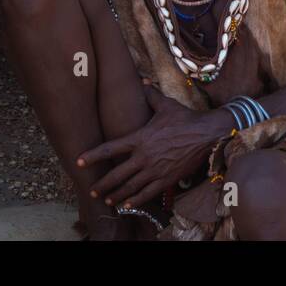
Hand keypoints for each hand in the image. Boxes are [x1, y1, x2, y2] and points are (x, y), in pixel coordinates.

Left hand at [76, 81, 231, 210]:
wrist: (206, 134)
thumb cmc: (184, 118)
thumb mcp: (165, 104)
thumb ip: (150, 94)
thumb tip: (143, 80)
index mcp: (140, 138)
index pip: (110, 148)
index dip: (93, 155)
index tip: (79, 161)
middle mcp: (144, 156)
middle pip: (117, 174)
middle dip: (103, 183)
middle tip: (92, 190)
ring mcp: (155, 169)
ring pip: (131, 187)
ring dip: (117, 194)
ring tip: (107, 200)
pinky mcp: (167, 179)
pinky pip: (148, 193)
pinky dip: (136, 200)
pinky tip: (128, 205)